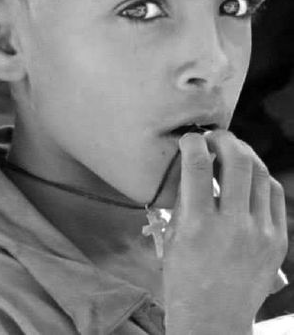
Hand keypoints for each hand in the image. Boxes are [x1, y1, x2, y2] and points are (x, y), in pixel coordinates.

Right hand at [162, 130, 287, 334]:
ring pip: (260, 174)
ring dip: (245, 154)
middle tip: (213, 136)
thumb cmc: (184, 277)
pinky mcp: (277, 241)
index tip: (188, 137)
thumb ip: (184, 200)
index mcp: (198, 224)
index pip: (198, 166)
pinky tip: (249, 176)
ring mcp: (260, 233)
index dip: (193, 142)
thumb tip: (192, 165)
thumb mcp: (174, 236)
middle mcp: (233, 226)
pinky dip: (261, 178)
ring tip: (232, 150)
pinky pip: (273, 196)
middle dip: (224, 139)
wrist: (214, 317)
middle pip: (237, 162)